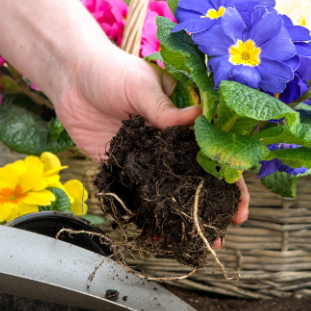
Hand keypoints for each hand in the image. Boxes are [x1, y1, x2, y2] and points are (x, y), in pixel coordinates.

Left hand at [45, 42, 248, 226]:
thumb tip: (197, 117)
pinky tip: (157, 235)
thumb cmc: (110, 70)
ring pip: (171, 188)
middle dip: (215, 200)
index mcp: (182, 112)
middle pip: (197, 171)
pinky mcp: (123, 166)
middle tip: (227, 225)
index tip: (240, 196)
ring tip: (197, 240)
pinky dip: (148, 215)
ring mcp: (147, 154)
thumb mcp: (140, 86)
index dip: (229, 170)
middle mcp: (169, 137)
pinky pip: (138, 194)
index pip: (213, 143)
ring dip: (184, 213)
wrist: (69, 77)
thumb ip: (164, 109)